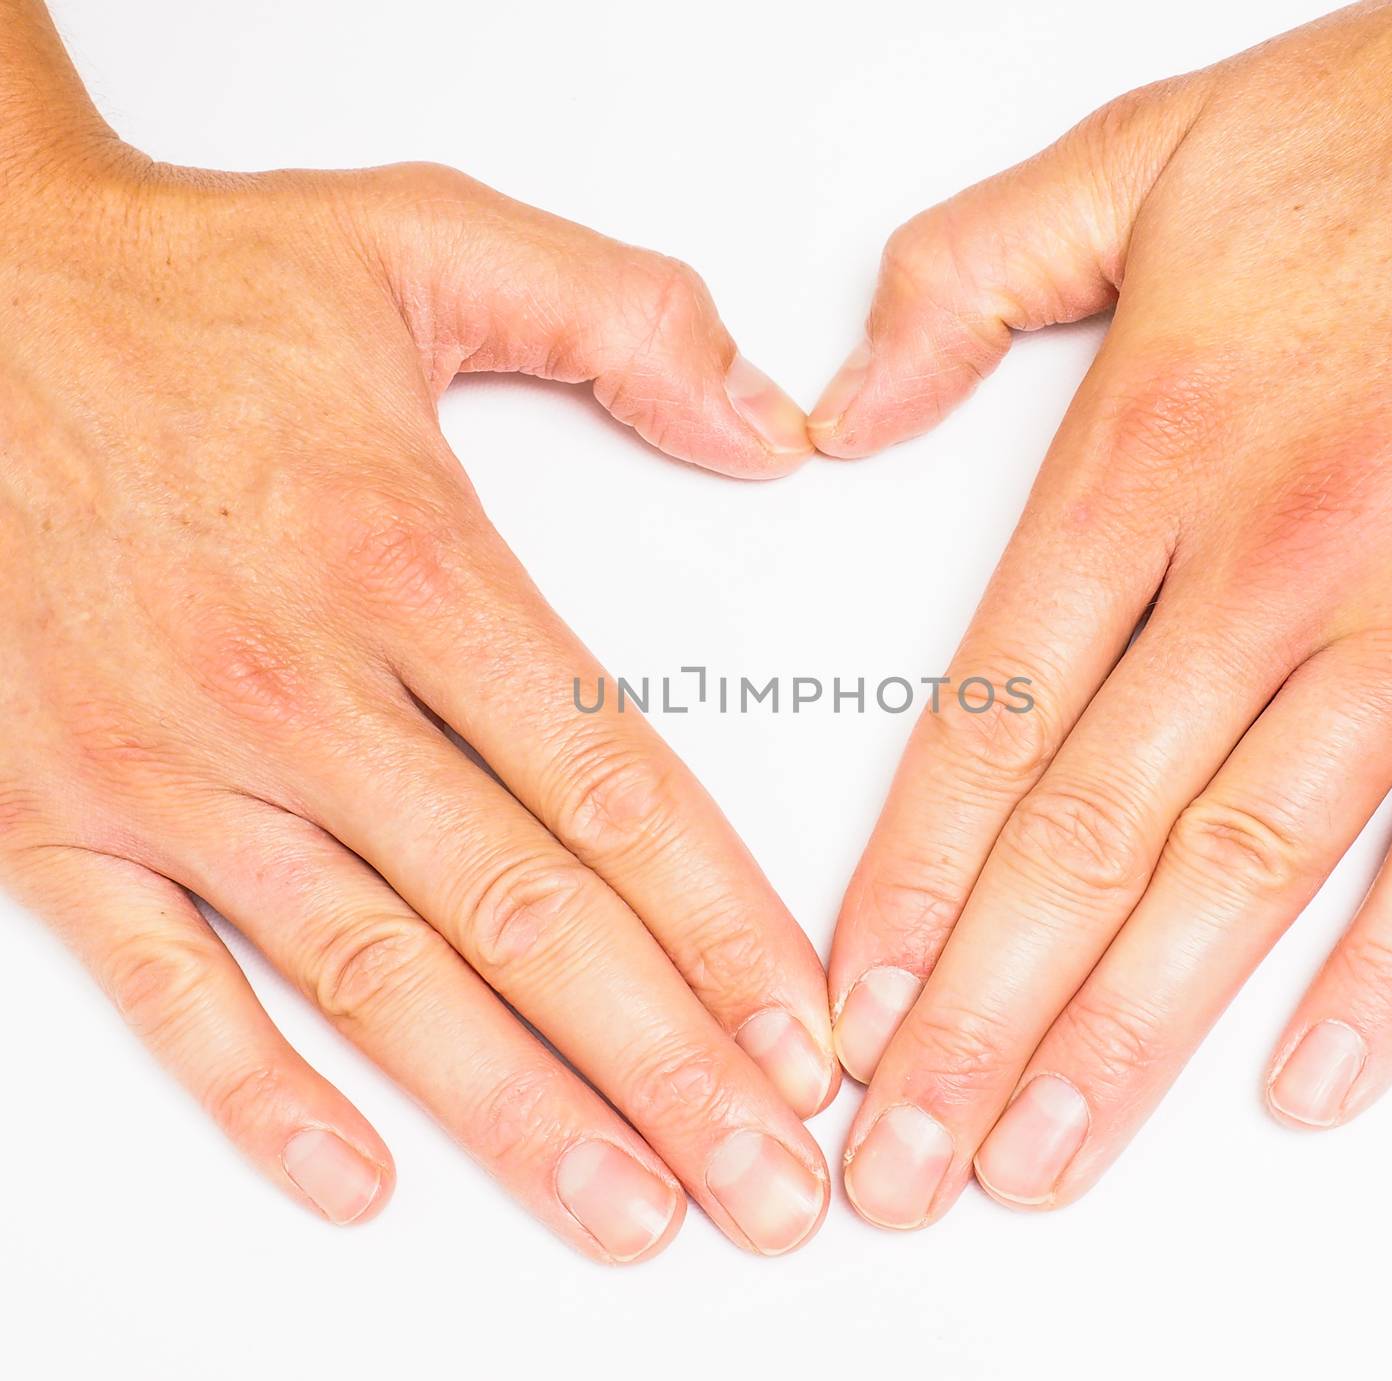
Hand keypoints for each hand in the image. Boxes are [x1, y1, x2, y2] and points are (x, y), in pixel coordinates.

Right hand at [0, 3, 832, 1261]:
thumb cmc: (180, 291)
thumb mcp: (425, 243)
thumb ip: (622, 318)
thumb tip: (771, 423)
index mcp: (409, 565)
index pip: (611, 787)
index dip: (724, 924)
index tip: (805, 1027)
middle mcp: (298, 694)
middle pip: (528, 917)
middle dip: (668, 1066)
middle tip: (769, 1180)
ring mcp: (173, 774)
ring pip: (378, 981)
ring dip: (516, 1115)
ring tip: (632, 1214)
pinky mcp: (51, 815)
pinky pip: (164, 986)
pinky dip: (258, 1094)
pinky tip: (359, 1180)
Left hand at [814, 0, 1391, 1227]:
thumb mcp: (1144, 159)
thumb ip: (964, 278)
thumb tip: (832, 408)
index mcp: (1153, 455)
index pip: (990, 721)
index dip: (910, 883)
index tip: (851, 1004)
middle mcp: (1276, 560)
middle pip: (1085, 836)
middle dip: (979, 1017)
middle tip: (900, 1158)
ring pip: (1243, 870)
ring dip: (1129, 1036)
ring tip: (1037, 1160)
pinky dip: (1389, 973)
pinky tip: (1303, 1086)